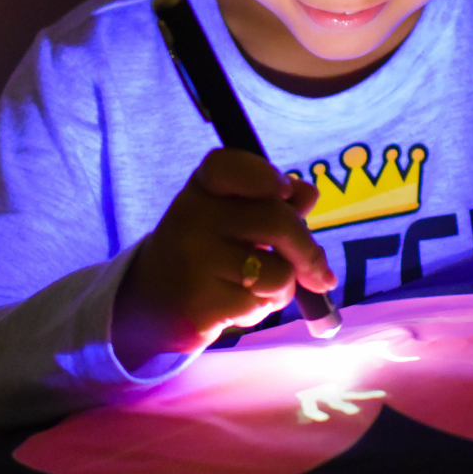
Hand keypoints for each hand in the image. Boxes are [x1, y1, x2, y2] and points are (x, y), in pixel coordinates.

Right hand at [111, 149, 334, 369]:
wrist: (152, 305)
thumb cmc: (208, 252)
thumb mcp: (234, 219)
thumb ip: (272, 203)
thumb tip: (308, 194)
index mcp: (201, 188)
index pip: (228, 165)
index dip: (263, 175)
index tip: (285, 192)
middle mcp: (191, 215)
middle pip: (277, 221)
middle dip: (308, 251)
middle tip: (320, 274)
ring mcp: (193, 258)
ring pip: (278, 271)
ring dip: (282, 287)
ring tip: (255, 287)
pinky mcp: (199, 301)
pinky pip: (262, 303)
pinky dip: (263, 307)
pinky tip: (236, 305)